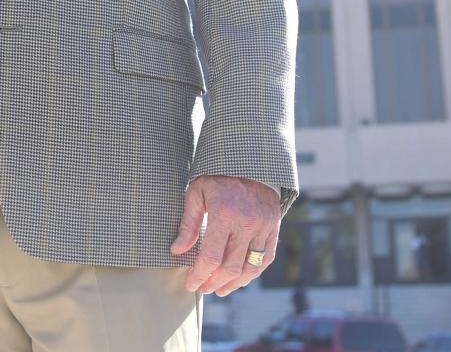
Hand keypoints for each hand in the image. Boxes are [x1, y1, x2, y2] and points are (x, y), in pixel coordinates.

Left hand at [170, 174, 280, 295]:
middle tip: (202, 288)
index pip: (211, 257)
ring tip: (220, 289)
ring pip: (250, 268)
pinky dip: (253, 273)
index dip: (199, 276)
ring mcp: (263, 226)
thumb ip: (188, 224)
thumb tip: (177, 251)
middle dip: (213, 283)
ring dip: (233, 284)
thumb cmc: (218, 177)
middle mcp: (247, 222)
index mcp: (224, 214)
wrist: (250, 161)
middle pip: (230, 267)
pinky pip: (266, 258)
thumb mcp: (197, 193)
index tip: (190, 284)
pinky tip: (240, 278)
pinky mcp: (274, 227)